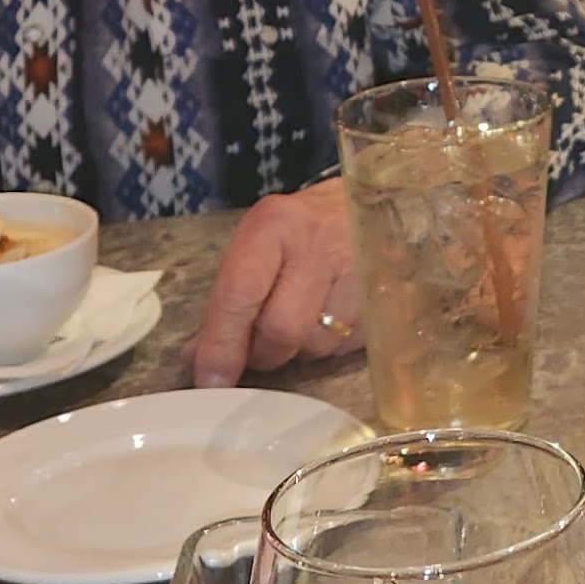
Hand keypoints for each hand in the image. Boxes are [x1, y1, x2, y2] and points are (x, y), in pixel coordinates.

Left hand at [189, 182, 357, 386]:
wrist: (365, 204)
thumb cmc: (298, 231)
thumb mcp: (257, 246)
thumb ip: (229, 298)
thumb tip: (198, 357)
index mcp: (275, 225)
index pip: (240, 294)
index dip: (221, 344)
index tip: (209, 379)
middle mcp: (320, 244)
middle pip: (282, 329)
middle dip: (262, 353)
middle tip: (257, 346)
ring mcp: (360, 270)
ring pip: (316, 345)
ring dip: (298, 350)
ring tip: (302, 318)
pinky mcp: (386, 298)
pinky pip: (346, 347)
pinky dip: (329, 344)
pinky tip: (331, 315)